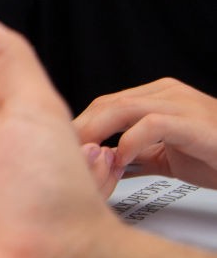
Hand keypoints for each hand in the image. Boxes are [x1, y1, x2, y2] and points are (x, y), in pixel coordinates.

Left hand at [73, 78, 216, 190]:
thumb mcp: (168, 154)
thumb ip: (138, 153)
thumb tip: (103, 163)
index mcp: (158, 96)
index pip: (106, 103)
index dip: (81, 124)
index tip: (63, 146)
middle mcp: (168, 93)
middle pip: (108, 103)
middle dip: (81, 128)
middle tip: (64, 151)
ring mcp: (182, 104)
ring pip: (123, 108)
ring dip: (97, 132)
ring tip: (84, 155)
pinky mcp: (194, 122)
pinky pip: (151, 125)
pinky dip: (130, 142)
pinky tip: (121, 159)